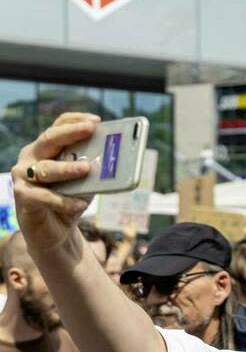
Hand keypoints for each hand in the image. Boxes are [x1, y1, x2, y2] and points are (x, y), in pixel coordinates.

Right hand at [12, 113, 100, 251]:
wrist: (54, 231)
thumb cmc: (70, 200)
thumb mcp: (85, 182)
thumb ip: (94, 170)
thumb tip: (116, 161)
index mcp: (46, 149)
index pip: (58, 127)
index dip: (75, 120)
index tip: (95, 121)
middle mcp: (31, 158)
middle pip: (49, 139)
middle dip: (70, 133)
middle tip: (90, 129)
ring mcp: (23, 176)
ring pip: (46, 168)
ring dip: (67, 168)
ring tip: (87, 169)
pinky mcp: (23, 197)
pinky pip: (43, 196)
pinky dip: (63, 201)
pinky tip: (80, 205)